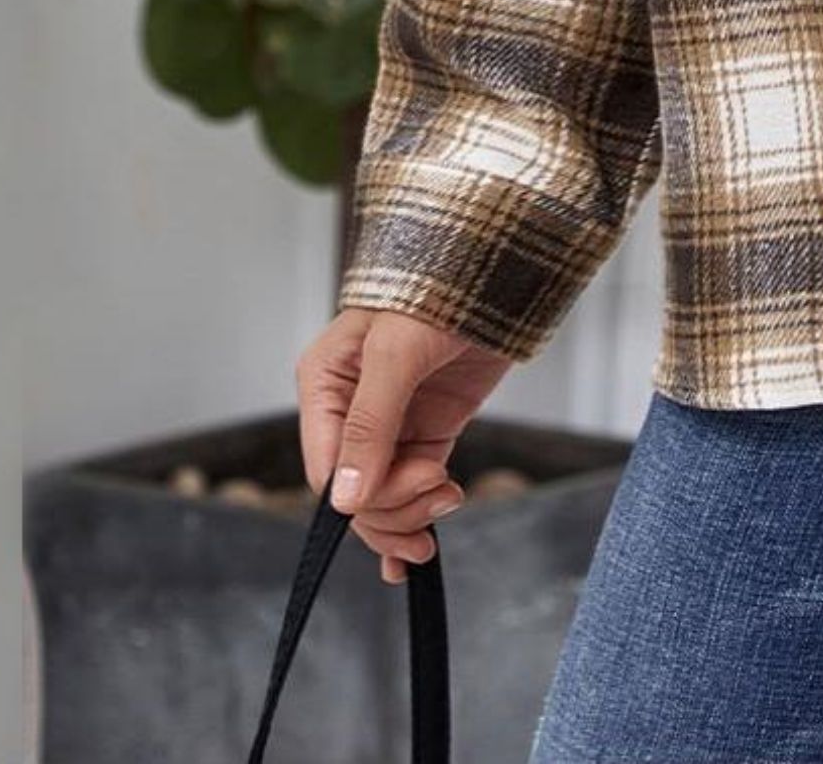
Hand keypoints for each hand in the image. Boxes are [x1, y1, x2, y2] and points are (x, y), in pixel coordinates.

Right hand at [296, 307, 516, 584]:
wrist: (498, 267)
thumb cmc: (437, 290)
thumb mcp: (397, 352)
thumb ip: (370, 423)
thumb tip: (345, 499)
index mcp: (324, 385)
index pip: (325, 469)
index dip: (363, 494)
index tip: (412, 485)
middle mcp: (350, 411)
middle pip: (355, 494)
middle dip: (396, 505)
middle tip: (443, 491)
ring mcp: (389, 426)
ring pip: (382, 499)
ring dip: (413, 514)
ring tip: (450, 498)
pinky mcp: (427, 432)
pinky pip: (410, 489)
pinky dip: (413, 521)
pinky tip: (413, 553)